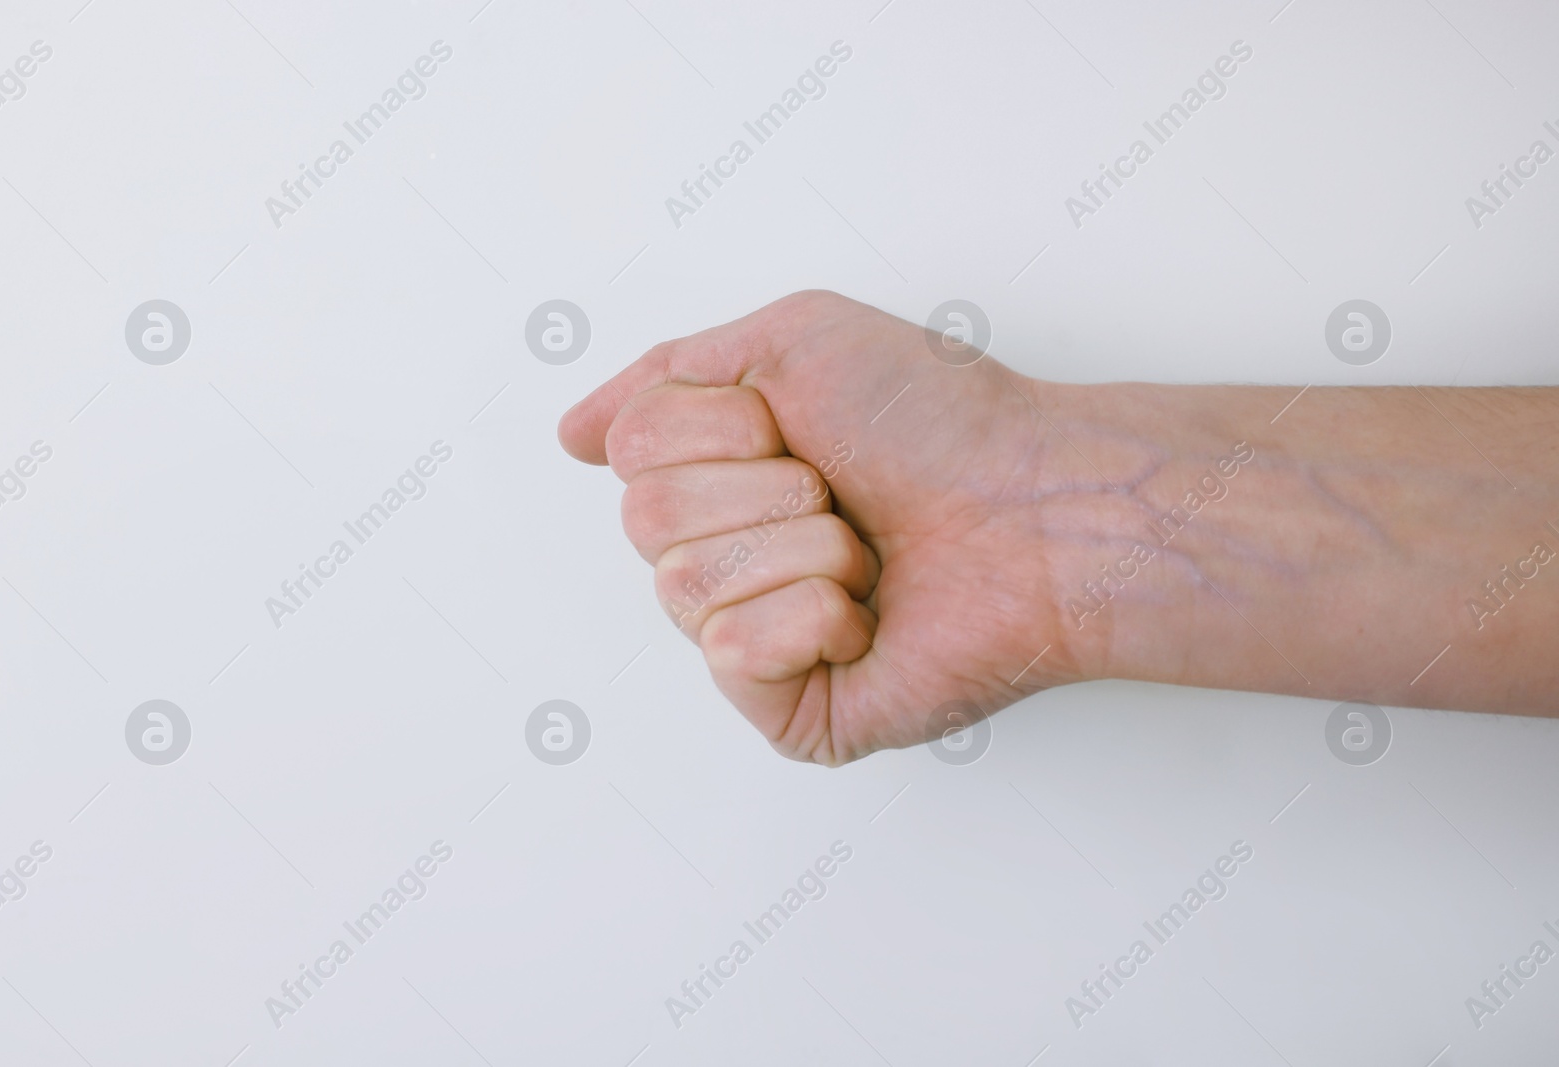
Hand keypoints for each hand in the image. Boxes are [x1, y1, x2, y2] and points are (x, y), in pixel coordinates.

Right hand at [559, 291, 1082, 763]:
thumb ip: (665, 375)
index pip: (631, 450)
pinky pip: (732, 652)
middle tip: (841, 494)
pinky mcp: (789, 711)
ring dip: (800, 546)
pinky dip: (810, 614)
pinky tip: (865, 616)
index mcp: (719, 481)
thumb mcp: (789, 341)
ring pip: (684, 584)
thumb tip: (574, 434)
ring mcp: (753, 642)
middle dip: (760, 488)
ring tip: (867, 554)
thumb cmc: (939, 422)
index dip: (723, 425)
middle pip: (643, 519)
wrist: (1039, 504)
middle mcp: (725, 562)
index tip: (801, 427)